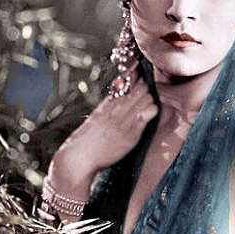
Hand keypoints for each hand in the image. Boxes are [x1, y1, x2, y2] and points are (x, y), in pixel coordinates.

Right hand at [47, 64, 158, 199]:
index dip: (138, 78)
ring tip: (146, 109)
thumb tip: (121, 94)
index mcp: (109, 101)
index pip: (129, 79)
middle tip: (146, 99)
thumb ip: (111, 103)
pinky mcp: (133, 132)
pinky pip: (150, 113)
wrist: (82, 155)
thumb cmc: (89, 138)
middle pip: (142, 86)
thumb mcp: (99, 115)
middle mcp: (118, 107)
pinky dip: (153, 111)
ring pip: (148, 97)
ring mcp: (126, 118)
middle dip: (148, 90)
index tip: (141, 81)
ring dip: (151, 101)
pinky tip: (148, 117)